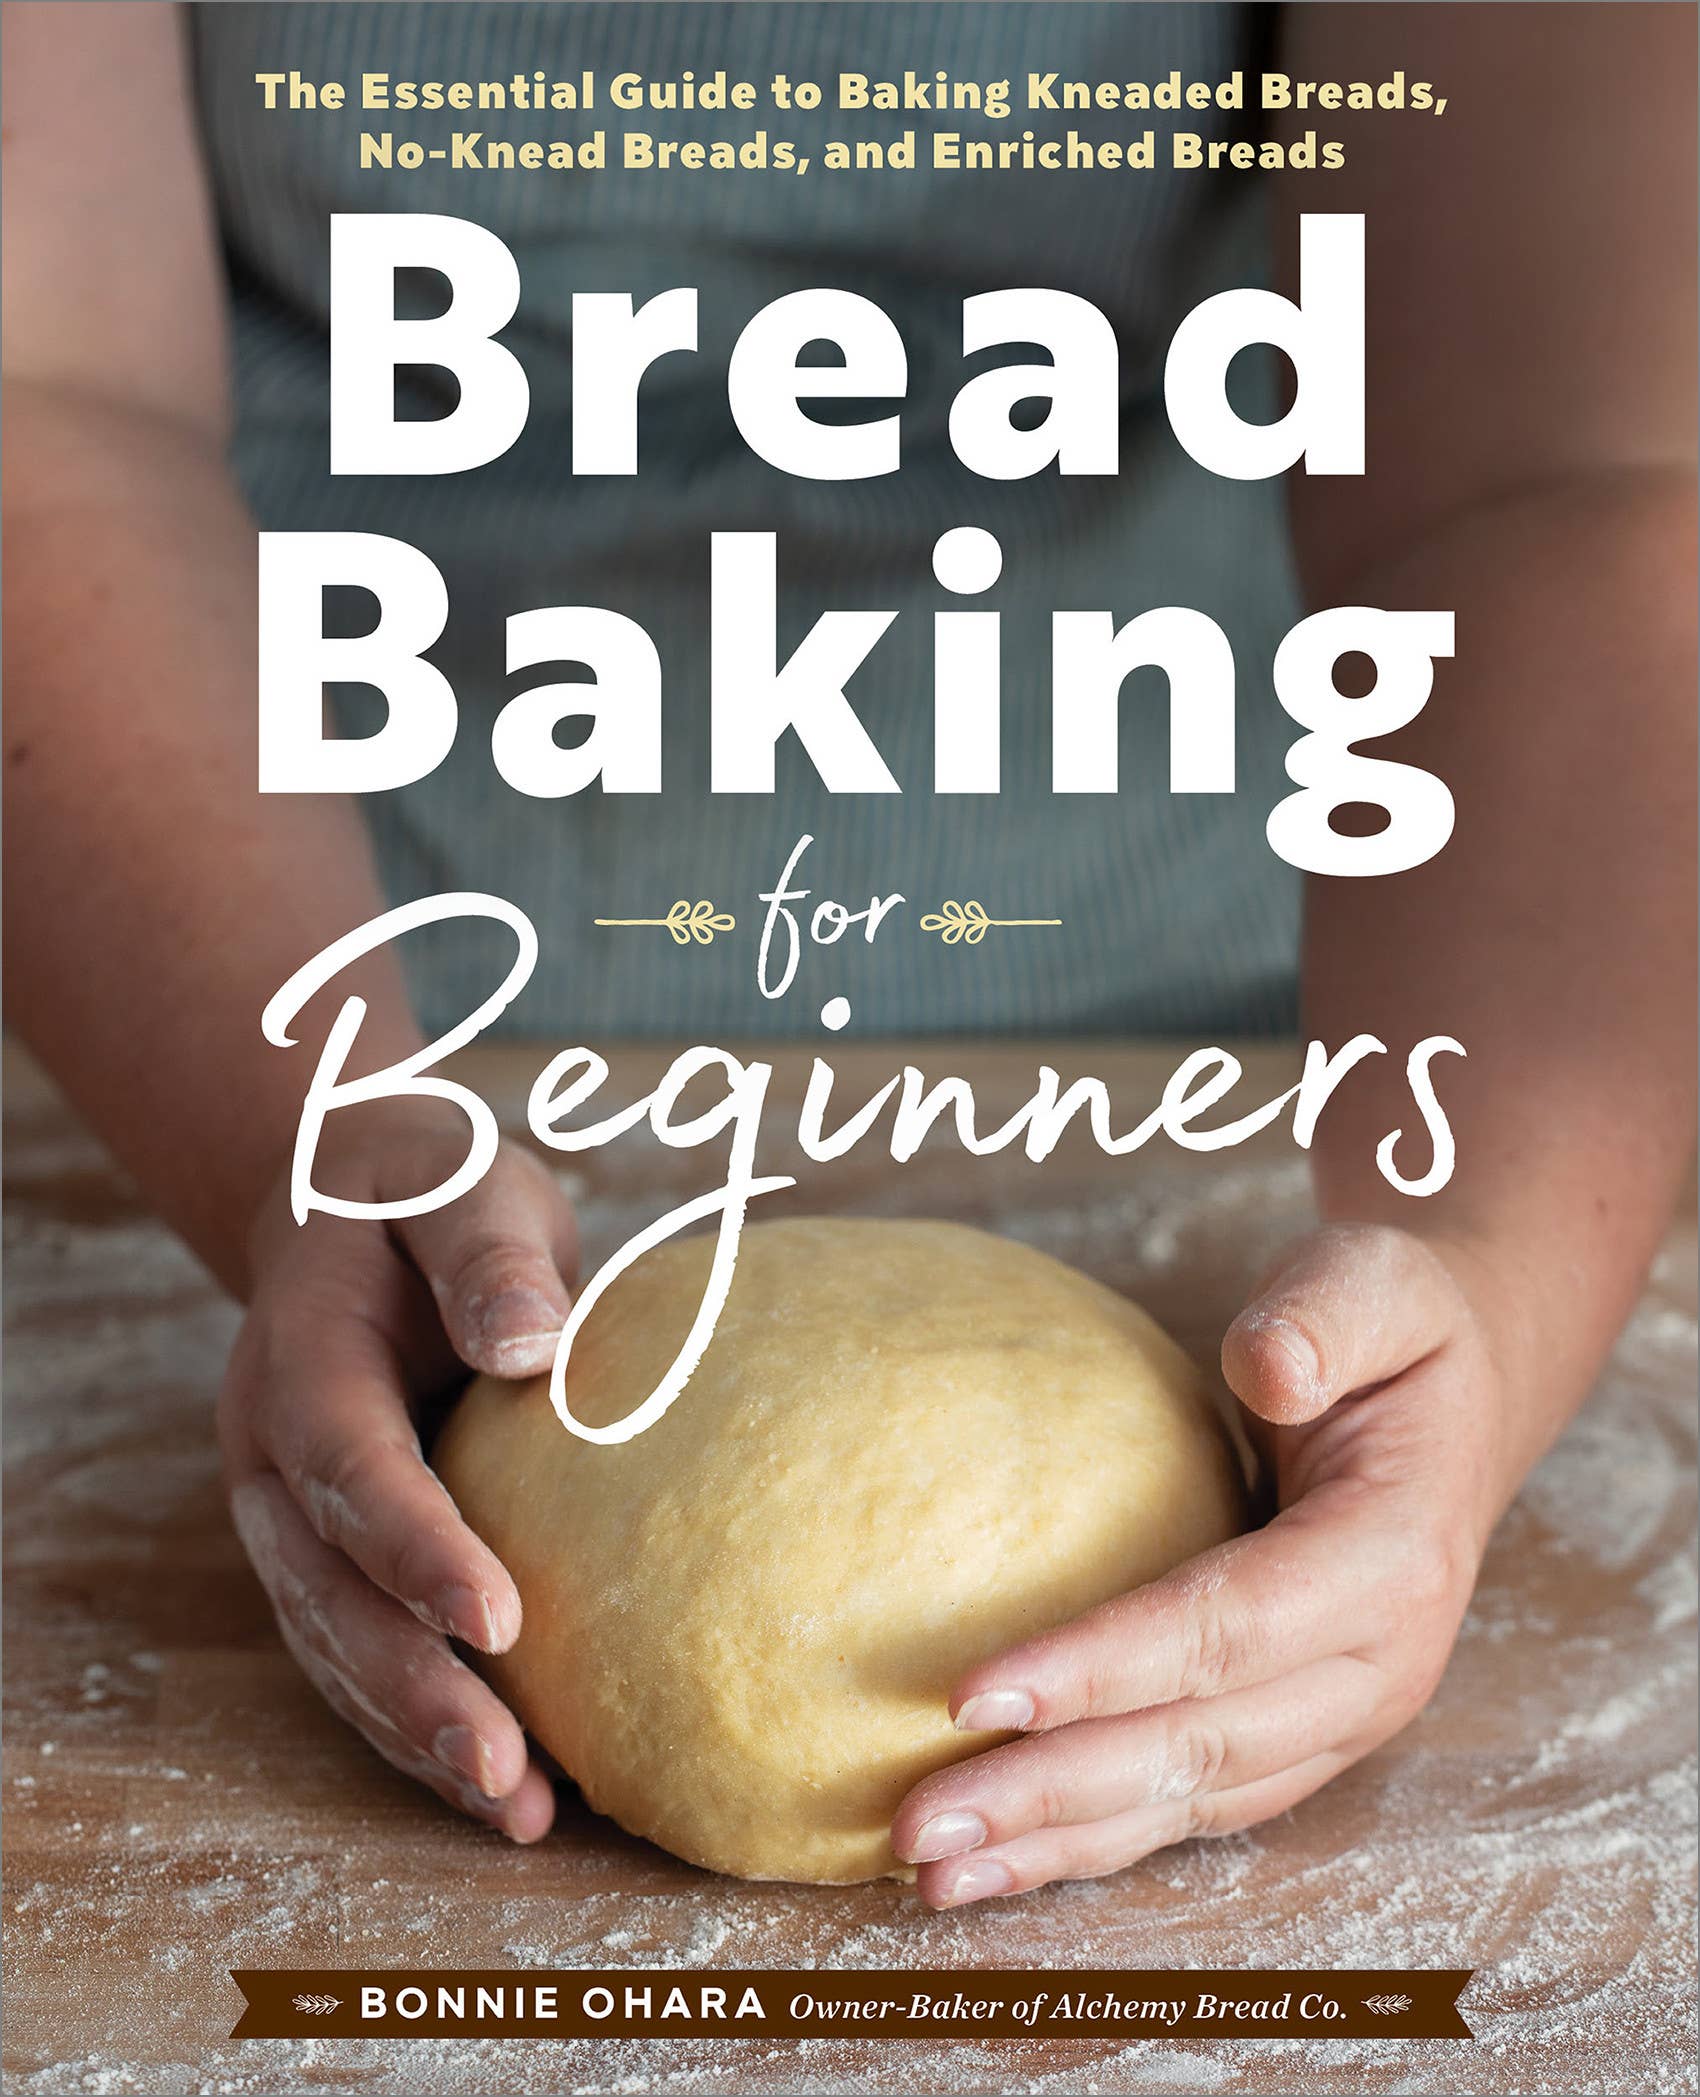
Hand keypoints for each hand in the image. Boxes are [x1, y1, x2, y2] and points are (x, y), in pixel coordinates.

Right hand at [217, 1100, 577, 1840]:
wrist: (357, 1209)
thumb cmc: (429, 1194)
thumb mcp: (461, 1182)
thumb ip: (487, 1252)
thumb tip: (528, 1346)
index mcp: (304, 1359)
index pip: (349, 1464)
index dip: (412, 1546)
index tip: (496, 1616)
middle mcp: (278, 1458)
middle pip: (329, 1591)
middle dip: (413, 1687)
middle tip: (505, 1770)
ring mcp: (295, 1519)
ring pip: (338, 1647)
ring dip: (420, 1733)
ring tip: (519, 1809)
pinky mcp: (335, 1558)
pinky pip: (365, 1653)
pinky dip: (425, 1726)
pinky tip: (511, 1791)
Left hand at [891, 1222, 1519, 1904]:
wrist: (1455, 1403)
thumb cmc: (1394, 1333)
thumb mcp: (1375, 1283)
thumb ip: (1326, 1316)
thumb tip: (1265, 1362)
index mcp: (1392, 1558)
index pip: (1228, 1628)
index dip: (1102, 1667)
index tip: (971, 1695)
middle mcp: (1377, 1667)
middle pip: (1198, 1744)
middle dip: (1051, 1790)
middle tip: (916, 1824)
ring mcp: (1341, 1718)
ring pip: (1191, 1799)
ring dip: (1061, 1843)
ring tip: (930, 1872)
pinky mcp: (1299, 1737)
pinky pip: (1194, 1800)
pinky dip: (1097, 1838)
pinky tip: (1002, 1861)